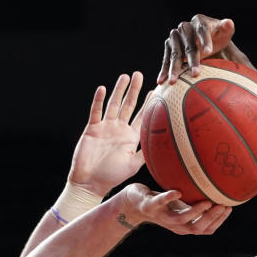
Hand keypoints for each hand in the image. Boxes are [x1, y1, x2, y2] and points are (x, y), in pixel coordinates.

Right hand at [68, 71, 148, 197]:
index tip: (156, 91)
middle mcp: (118, 129)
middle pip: (128, 105)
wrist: (91, 181)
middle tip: (140, 75)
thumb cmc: (112, 175)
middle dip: (134, 91)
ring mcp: (105, 127)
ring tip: (125, 76)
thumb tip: (165, 148)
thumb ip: (146, 153)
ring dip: (119, 90)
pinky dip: (98, 100)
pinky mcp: (92, 128)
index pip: (141, 117)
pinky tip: (102, 89)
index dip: (148, 104)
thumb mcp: (133, 164)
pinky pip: (96, 112)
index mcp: (130, 137)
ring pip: (113, 104)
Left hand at [119, 183, 231, 235]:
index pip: (206, 230)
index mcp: (184, 226)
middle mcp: (174, 225)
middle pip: (197, 228)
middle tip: (222, 205)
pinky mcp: (149, 207)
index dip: (219, 221)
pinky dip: (169, 198)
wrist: (132, 204)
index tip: (228, 207)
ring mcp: (161, 217)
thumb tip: (218, 189)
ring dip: (195, 212)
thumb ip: (196, 202)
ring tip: (207, 201)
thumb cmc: (161, 203)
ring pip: (181, 220)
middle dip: (212, 218)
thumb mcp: (181, 205)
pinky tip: (178, 192)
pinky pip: (160, 203)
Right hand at [158, 15, 246, 84]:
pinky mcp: (169, 46)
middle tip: (195, 74)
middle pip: (189, 45)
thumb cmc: (218, 36)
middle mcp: (184, 27)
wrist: (207, 40)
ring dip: (175, 68)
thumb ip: (227, 27)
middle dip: (192, 60)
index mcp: (199, 21)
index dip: (205, 40)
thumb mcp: (224, 32)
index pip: (202, 30)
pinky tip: (161, 81)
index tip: (208, 52)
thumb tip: (229, 23)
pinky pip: (166, 59)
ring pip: (176, 54)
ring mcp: (175, 36)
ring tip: (174, 81)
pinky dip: (164, 70)